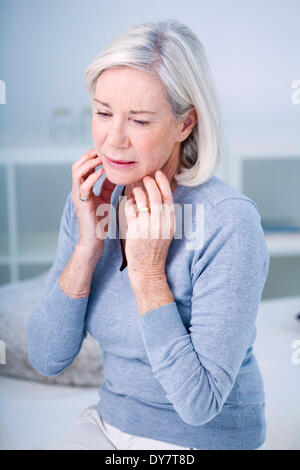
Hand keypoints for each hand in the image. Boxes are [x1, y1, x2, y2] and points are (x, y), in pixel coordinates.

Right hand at [72, 148, 115, 257]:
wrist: (94, 239)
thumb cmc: (100, 222)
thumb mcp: (106, 199)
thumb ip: (108, 187)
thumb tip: (116, 174)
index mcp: (83, 188)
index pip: (83, 166)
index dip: (91, 157)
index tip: (105, 152)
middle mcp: (78, 190)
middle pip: (76, 165)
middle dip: (88, 156)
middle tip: (102, 152)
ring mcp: (78, 196)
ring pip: (77, 172)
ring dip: (89, 163)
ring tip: (100, 159)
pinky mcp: (82, 203)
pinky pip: (83, 185)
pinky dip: (92, 176)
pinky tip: (101, 172)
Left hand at [124, 170, 175, 285]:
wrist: (148, 268)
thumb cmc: (156, 248)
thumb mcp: (166, 231)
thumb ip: (164, 214)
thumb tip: (159, 194)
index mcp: (170, 223)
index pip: (168, 197)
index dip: (163, 183)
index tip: (158, 173)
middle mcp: (161, 224)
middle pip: (156, 196)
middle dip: (150, 183)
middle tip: (145, 176)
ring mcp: (148, 227)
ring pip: (142, 201)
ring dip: (138, 190)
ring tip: (135, 187)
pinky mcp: (135, 231)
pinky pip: (131, 210)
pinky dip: (129, 202)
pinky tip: (129, 200)